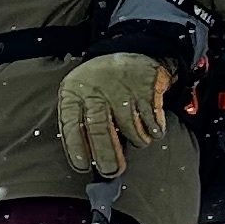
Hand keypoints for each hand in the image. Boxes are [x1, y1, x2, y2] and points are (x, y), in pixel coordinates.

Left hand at [54, 50, 172, 182]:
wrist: (130, 51)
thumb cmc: (99, 82)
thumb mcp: (80, 93)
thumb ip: (80, 120)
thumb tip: (88, 159)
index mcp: (74, 93)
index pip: (70, 124)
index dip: (76, 147)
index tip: (82, 166)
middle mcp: (97, 92)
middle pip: (99, 129)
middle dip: (106, 155)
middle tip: (112, 171)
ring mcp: (122, 90)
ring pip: (130, 128)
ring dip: (138, 140)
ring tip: (139, 140)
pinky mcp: (146, 90)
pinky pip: (152, 122)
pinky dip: (154, 130)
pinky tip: (152, 128)